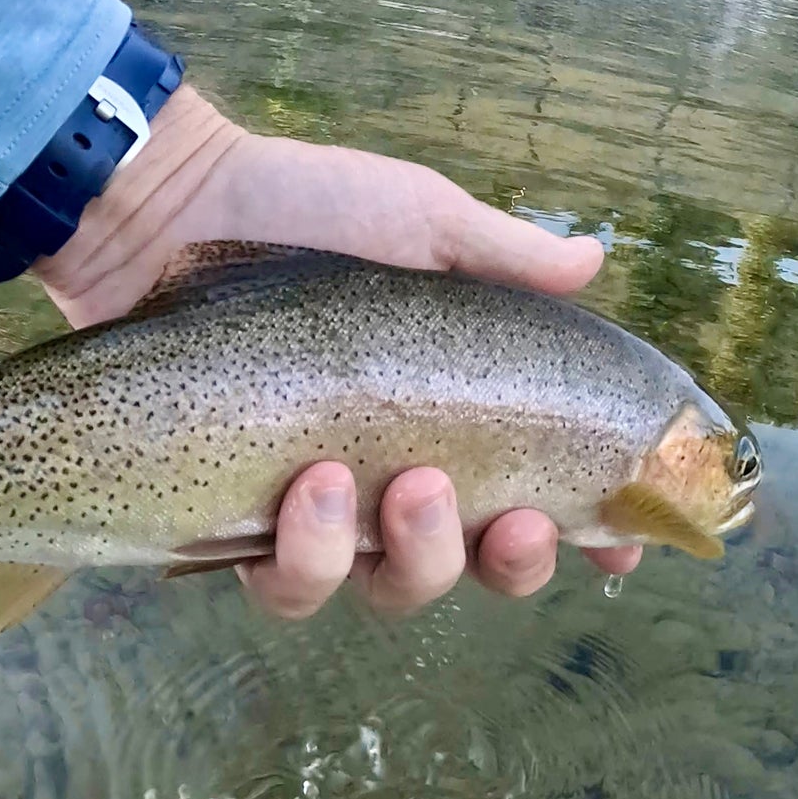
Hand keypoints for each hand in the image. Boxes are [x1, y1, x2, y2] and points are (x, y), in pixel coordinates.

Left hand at [32, 84, 640, 614]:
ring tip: (403, 485)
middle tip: (512, 519)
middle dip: (508, 564)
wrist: (176, 209)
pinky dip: (308, 557)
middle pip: (473, 569)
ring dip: (417, 558)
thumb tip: (594, 259)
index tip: (621, 541)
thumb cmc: (306, 210)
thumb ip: (505, 258)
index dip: (589, 534)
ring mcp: (321, 506)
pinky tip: (308, 489)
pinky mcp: (242, 521)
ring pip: (388, 589)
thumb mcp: (419, 220)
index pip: (537, 495)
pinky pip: (289, 587)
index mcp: (453, 417)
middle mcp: (394, 476)